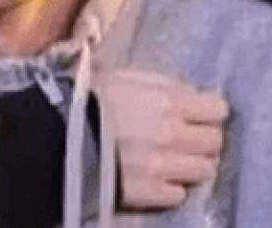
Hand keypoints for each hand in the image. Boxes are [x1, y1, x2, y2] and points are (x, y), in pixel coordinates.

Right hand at [94, 68, 227, 209]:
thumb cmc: (87, 100)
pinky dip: (172, 188)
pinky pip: (179, 194)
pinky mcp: (150, 194)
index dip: (209, 113)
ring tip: (176, 163)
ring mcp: (164, 167)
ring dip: (193, 166)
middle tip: (189, 141)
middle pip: (215, 142)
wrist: (53, 139)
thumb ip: (161, 84)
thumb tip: (190, 94)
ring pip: (205, 171)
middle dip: (205, 141)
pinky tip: (157, 180)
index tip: (199, 116)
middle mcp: (174, 134)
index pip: (218, 110)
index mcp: (169, 101)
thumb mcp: (124, 77)